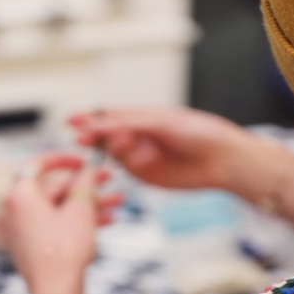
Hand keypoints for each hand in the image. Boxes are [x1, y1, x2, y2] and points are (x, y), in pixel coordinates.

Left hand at [4, 155, 119, 293]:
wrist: (55, 291)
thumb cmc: (64, 249)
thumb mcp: (80, 209)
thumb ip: (85, 183)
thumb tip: (89, 169)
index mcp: (20, 194)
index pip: (40, 164)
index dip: (65, 159)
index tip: (85, 160)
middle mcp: (17, 210)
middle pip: (55, 188)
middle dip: (86, 185)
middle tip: (111, 178)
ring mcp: (24, 230)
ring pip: (60, 208)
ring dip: (89, 204)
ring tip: (119, 201)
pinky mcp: (34, 246)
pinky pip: (57, 225)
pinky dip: (79, 221)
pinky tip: (108, 221)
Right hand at [69, 108, 261, 190]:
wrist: (222, 158)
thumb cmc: (198, 131)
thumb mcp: (160, 121)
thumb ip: (127, 123)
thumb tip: (97, 124)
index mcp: (142, 117)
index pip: (109, 116)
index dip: (89, 119)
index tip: (71, 122)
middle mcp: (138, 137)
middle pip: (106, 137)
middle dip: (96, 137)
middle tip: (86, 138)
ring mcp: (142, 158)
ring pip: (116, 154)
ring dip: (119, 149)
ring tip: (135, 144)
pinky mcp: (148, 177)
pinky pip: (130, 170)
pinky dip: (134, 164)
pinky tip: (149, 160)